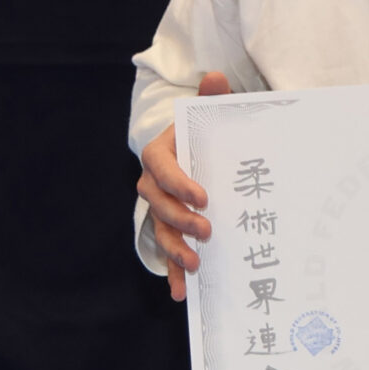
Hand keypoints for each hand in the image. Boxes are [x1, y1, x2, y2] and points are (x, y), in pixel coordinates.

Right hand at [136, 70, 231, 300]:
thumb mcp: (208, 115)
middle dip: (180, 219)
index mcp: (161, 154)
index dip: (178, 183)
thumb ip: (211, 99)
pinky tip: (181, 292)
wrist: (196, 152)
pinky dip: (172, 272)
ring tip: (194, 263)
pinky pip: (166, 253)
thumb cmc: (203, 133)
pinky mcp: (168, 230)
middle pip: (158, 204)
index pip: (161, 168)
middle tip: (206, 229)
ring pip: (160, 231)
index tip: (202, 196)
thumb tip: (215, 77)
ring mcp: (159, 209)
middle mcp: (153, 184)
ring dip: (174, 249)